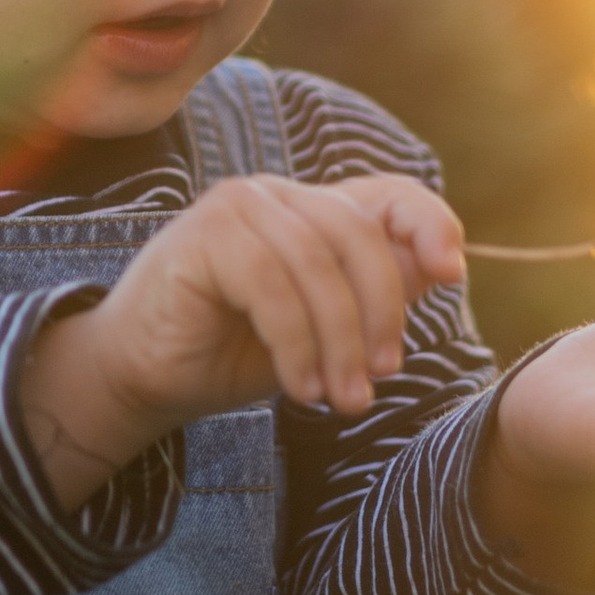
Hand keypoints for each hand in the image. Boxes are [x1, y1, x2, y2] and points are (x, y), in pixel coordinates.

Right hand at [21, 173, 466, 508]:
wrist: (142, 376)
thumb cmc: (233, 352)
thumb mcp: (322, 330)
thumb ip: (373, 295)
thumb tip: (445, 267)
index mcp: (311, 209)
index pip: (389, 193)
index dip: (429, 223)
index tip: (452, 274)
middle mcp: (277, 194)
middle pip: (359, 234)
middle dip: (381, 313)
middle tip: (384, 377)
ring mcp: (237, 207)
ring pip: (317, 266)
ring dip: (339, 343)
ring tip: (341, 401)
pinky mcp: (203, 236)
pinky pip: (271, 287)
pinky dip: (296, 344)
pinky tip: (299, 389)